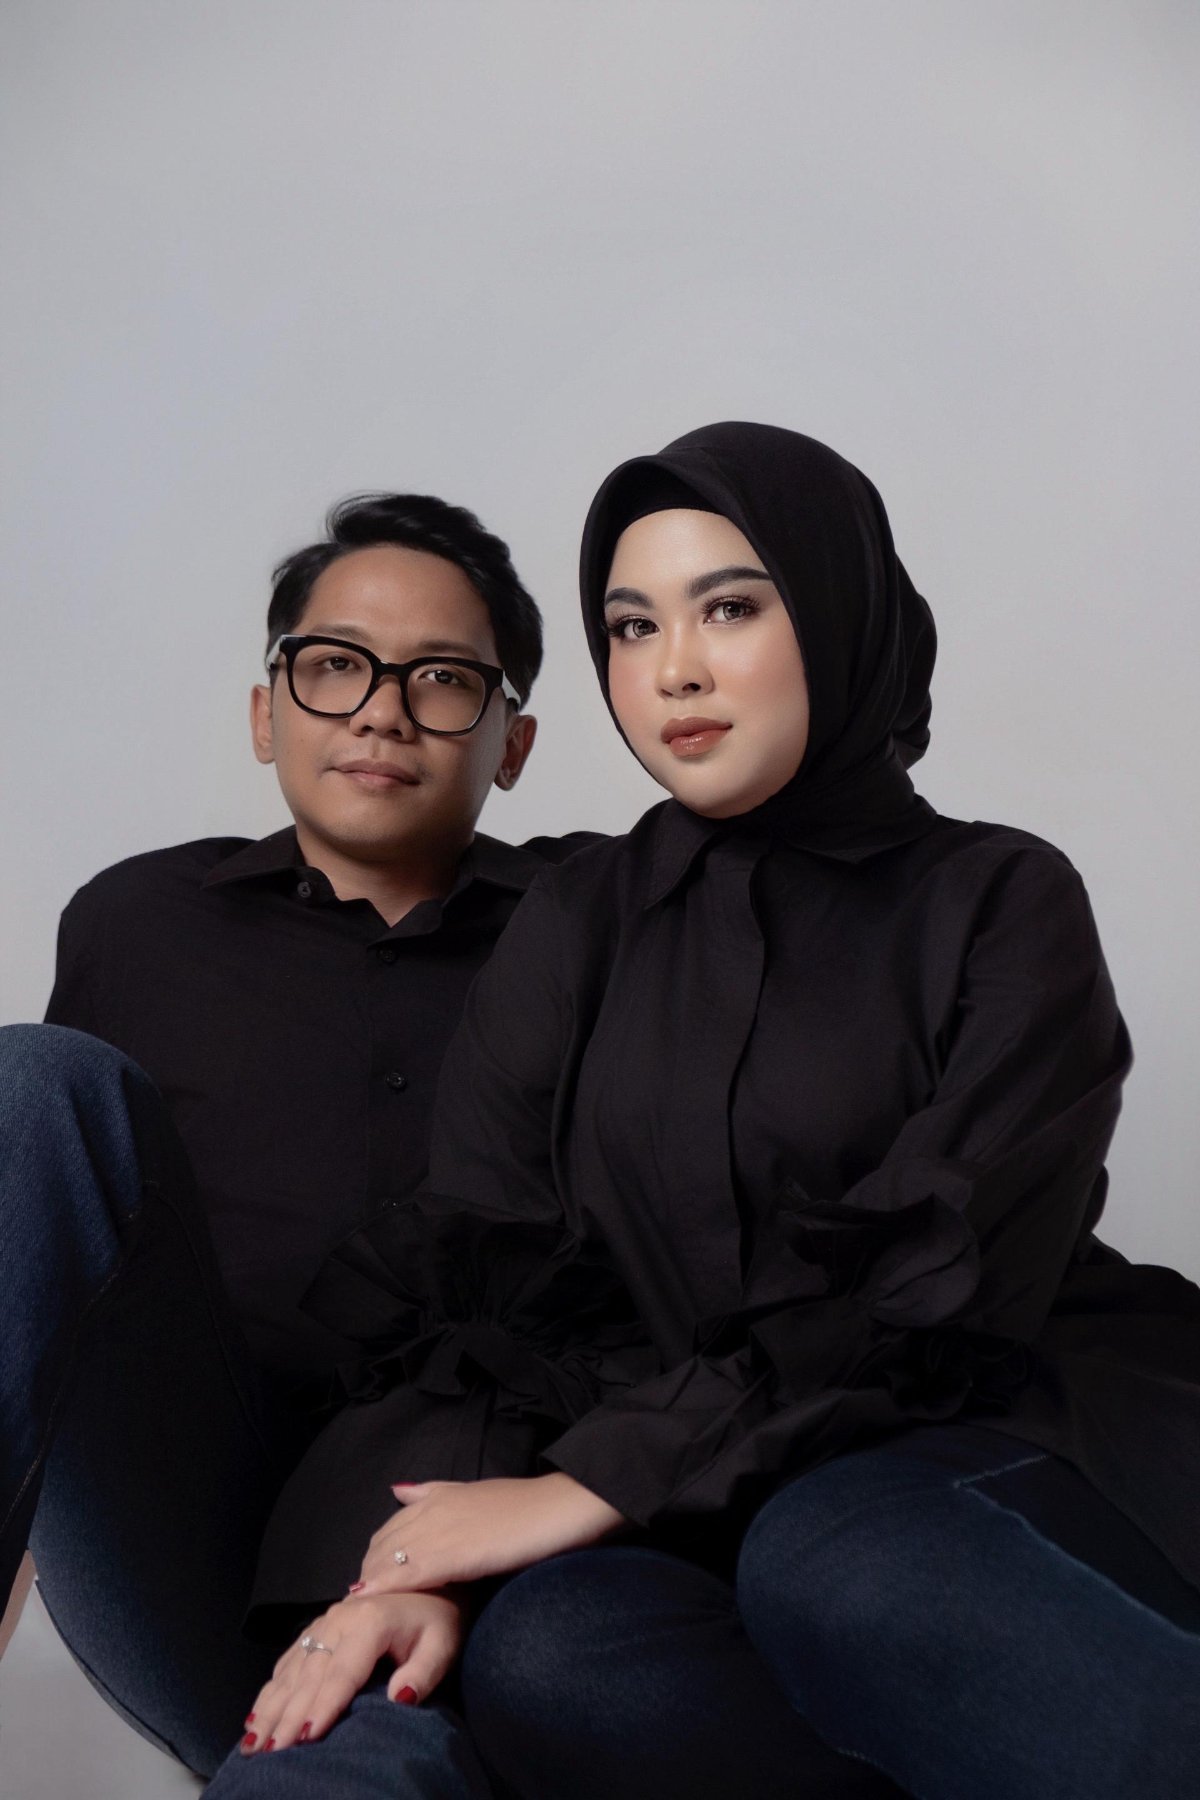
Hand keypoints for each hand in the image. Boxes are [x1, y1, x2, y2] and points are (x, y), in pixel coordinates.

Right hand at [239, 1588, 463, 1755]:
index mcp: (370, 1621)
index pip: (342, 1673)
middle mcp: (340, 1618)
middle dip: (288, 1717)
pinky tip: (256, 1718)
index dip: (324, 1706)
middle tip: (271, 1754)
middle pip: (309, 1676)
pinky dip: (270, 1692)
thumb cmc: (439, 1621)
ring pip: (291, 1670)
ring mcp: (325, 1621)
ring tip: (254, 1744)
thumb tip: (398, 1698)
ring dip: (271, 1708)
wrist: (432, 1583)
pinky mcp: (318, 1628)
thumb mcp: (444, 1644)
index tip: (306, 1738)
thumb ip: (424, 1671)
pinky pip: (288, 1662)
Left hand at [357, 1473, 626, 1592]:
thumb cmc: (527, 1506)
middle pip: (381, 1547)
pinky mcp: (456, 1552)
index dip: (375, 1560)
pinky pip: (411, 1571)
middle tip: (364, 1608)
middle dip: (368, 1576)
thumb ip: (435, 1492)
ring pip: (390, 1560)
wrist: (561, 1507)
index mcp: (438, 1498)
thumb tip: (399, 1488)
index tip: (370, 1586)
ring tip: (357, 1614)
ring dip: (371, 1585)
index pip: (388, 1532)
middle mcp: (433, 1510)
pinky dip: (387, 1587)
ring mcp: (442, 1530)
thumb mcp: (474, 1491)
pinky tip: (370, 1601)